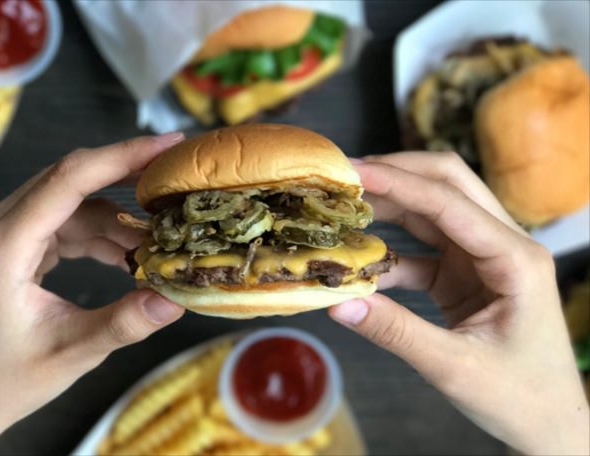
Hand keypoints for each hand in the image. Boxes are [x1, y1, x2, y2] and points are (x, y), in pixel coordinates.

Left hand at [0, 133, 185, 454]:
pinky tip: (129, 256)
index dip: (122, 156)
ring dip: (118, 218)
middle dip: (128, 176)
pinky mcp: (16, 246)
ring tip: (160, 238)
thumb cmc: (1, 381)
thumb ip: (123, 324)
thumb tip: (175, 300)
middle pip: (72, 179)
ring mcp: (5, 234)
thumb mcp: (69, 354)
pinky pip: (67, 224)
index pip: (69, 180)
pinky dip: (102, 235)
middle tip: (176, 177)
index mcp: (3, 245)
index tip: (167, 144)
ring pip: (74, 203)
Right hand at [330, 152, 588, 454]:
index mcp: (515, 258)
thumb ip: (396, 332)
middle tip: (346, 175)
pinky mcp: (464, 275)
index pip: (449, 202)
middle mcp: (502, 245)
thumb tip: (337, 303)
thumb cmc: (520, 397)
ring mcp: (483, 258)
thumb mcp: (455, 368)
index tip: (352, 172)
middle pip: (448, 185)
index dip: (398, 182)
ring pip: (433, 210)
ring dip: (390, 204)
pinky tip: (358, 259)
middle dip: (397, 173)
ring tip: (345, 203)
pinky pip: (421, 248)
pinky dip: (389, 250)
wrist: (549, 422)